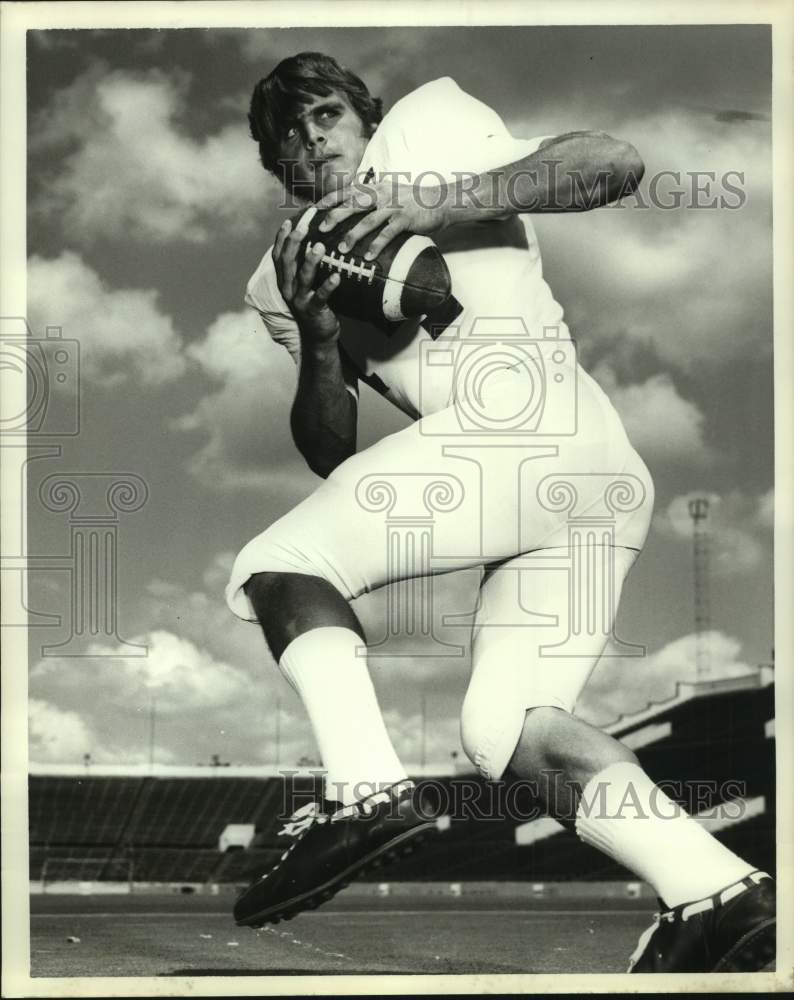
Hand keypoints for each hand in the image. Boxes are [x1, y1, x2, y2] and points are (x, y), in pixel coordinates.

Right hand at [272, 217, 340, 345]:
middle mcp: (288, 290)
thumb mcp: (305, 285)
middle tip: (303, 226)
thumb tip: (315, 240)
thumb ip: (305, 266)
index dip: (282, 238)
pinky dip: (328, 287)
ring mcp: (300, 301)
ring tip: (319, 246)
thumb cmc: (315, 304)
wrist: (318, 336)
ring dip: (310, 261)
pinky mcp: (314, 311)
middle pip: (287, 262)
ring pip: (302, 278)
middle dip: (294, 242)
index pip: (278, 255)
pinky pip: (320, 297)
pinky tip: (337, 277)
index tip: (289, 221)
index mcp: (284, 281)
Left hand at [314, 176, 450, 259]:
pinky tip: (369, 256)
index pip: (346, 191)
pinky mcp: (405, 219)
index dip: (329, 200)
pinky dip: (377, 245)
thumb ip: (369, 199)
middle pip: (352, 205)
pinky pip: (388, 233)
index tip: (313, 210)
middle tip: (320, 230)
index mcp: (374, 187)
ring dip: (353, 235)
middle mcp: (381, 194)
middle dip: (335, 217)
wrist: (439, 199)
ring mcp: (393, 206)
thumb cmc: (410, 200)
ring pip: (368, 221)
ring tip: (342, 249)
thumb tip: (349, 210)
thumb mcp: (387, 193)